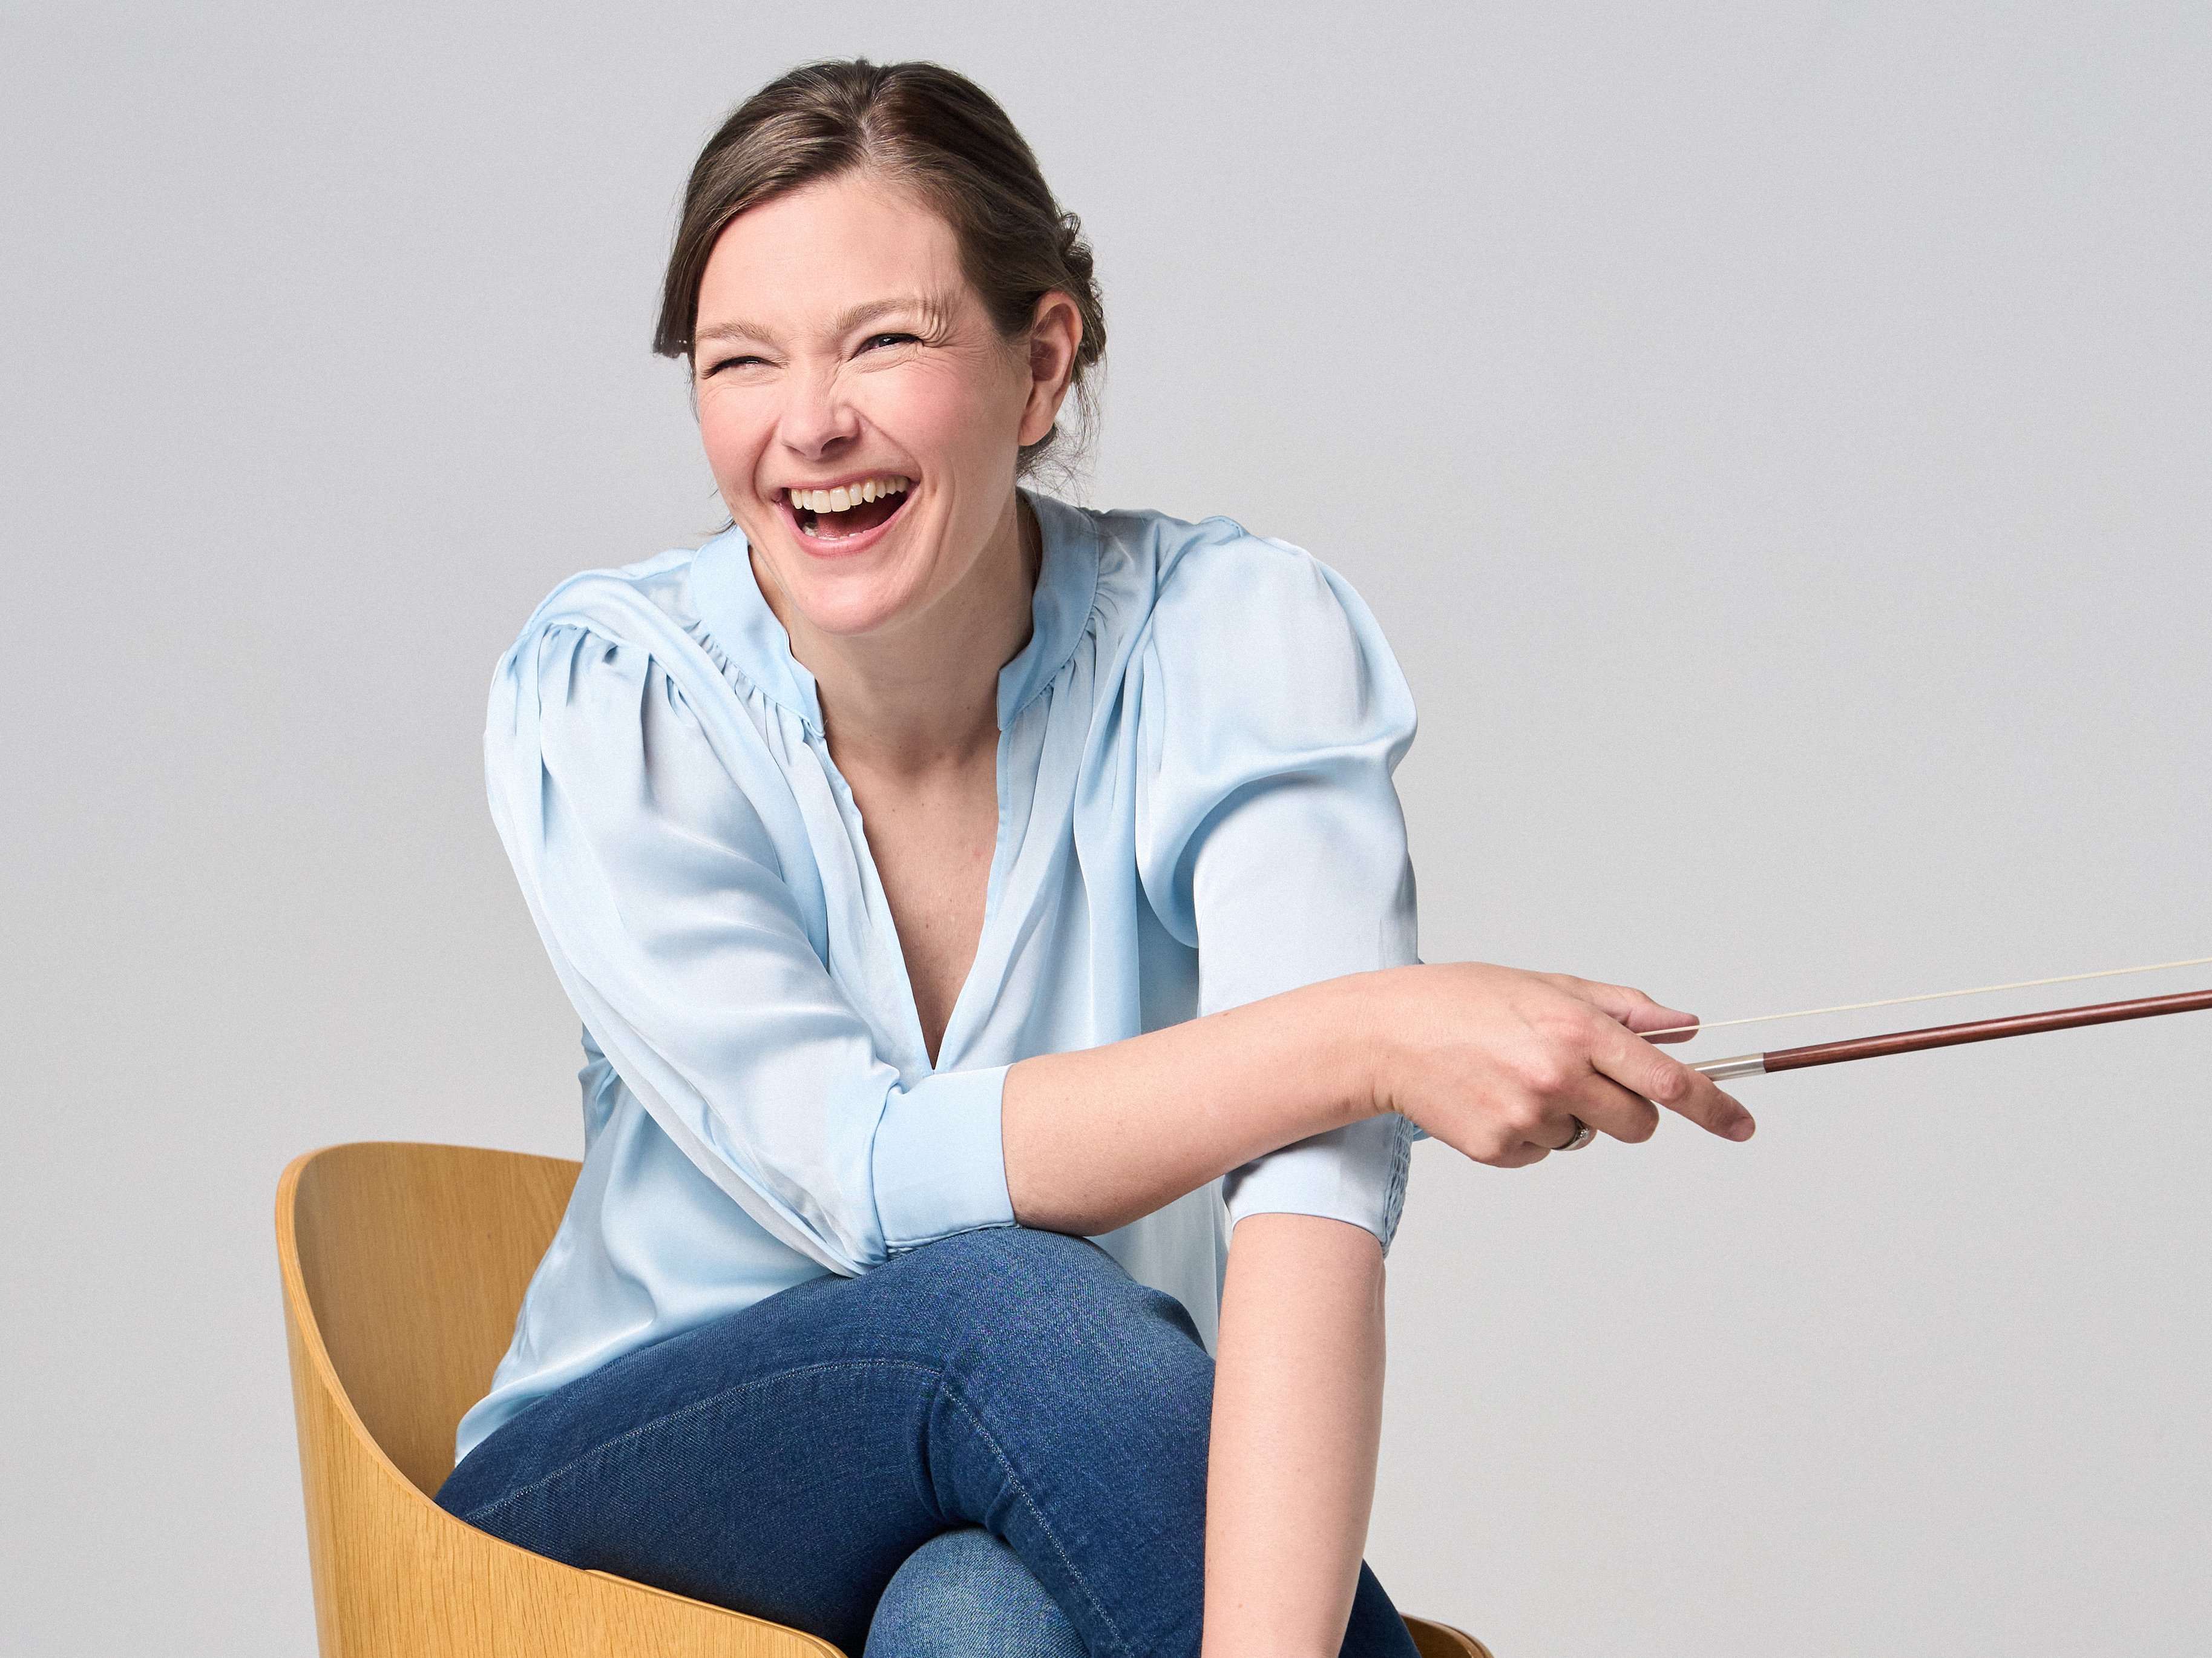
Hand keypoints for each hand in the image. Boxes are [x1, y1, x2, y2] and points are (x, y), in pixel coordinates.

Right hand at [1360, 963, 1753, 1164]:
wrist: (1383, 1035)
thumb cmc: (1462, 1001)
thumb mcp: (1547, 985)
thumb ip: (1622, 1007)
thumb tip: (1683, 1025)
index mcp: (1578, 1031)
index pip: (1668, 1081)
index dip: (1715, 1107)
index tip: (1743, 1125)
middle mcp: (1559, 1077)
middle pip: (1638, 1124)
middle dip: (1626, 1110)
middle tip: (1581, 1079)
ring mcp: (1528, 1117)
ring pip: (1585, 1138)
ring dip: (1566, 1116)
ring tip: (1513, 1078)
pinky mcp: (1498, 1149)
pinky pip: (1541, 1153)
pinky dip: (1526, 1133)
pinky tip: (1491, 1098)